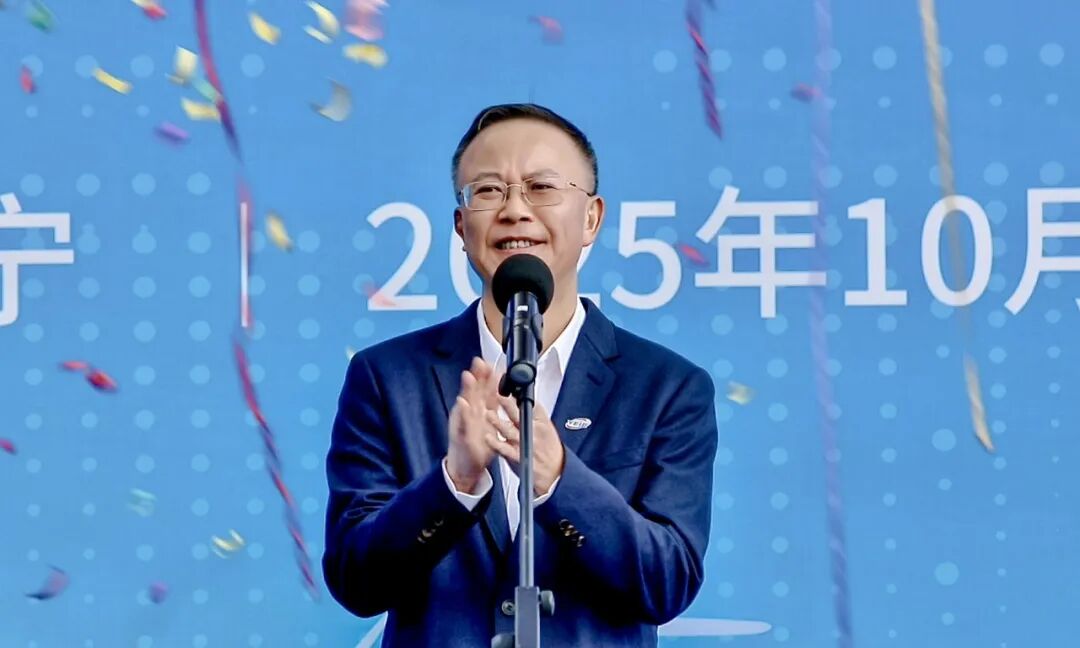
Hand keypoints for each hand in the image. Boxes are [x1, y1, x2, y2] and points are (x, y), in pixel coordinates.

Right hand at [446, 357, 501, 491]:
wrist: (464, 466)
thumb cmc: (477, 444)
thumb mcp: (491, 423)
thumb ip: (495, 406)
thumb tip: (507, 392)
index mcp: (480, 410)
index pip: (486, 390)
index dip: (489, 376)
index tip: (494, 363)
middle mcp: (471, 413)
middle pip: (475, 391)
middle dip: (477, 376)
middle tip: (480, 361)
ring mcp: (464, 423)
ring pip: (466, 403)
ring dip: (467, 390)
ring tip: (469, 376)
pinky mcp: (460, 435)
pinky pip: (461, 423)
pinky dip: (462, 413)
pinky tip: (462, 403)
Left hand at [485, 396, 564, 495]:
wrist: (556, 472)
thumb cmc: (549, 448)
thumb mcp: (547, 426)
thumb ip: (534, 413)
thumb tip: (520, 396)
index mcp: (541, 421)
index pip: (531, 404)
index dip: (518, 394)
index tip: (508, 387)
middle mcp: (533, 431)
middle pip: (519, 414)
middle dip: (509, 404)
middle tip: (499, 395)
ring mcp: (524, 444)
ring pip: (510, 431)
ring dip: (498, 422)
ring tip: (489, 414)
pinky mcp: (518, 457)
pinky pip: (505, 449)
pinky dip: (496, 443)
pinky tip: (488, 437)